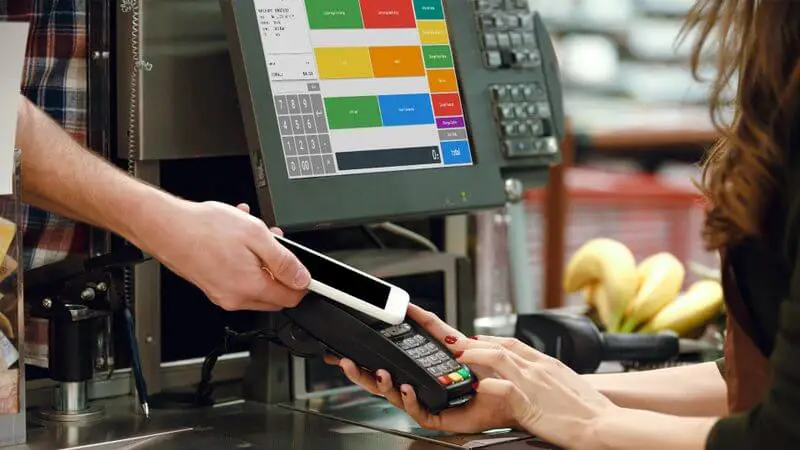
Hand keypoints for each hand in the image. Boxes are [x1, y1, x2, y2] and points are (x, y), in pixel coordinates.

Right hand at [138, 199, 309, 310]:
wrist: (165, 227)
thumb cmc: (203, 228)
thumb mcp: (256, 236)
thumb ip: (284, 260)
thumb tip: (303, 279)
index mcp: (250, 288)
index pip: (291, 299)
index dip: (302, 282)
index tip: (302, 267)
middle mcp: (235, 298)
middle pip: (274, 294)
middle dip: (280, 269)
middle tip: (275, 243)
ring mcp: (221, 294)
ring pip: (255, 283)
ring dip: (261, 261)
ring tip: (253, 235)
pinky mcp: (211, 286)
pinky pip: (237, 278)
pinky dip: (243, 261)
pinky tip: (237, 239)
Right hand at [325, 305, 520, 432]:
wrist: (520, 399)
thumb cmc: (503, 375)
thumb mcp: (475, 346)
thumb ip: (448, 333)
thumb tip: (426, 319)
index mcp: (436, 359)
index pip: (407, 341)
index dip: (387, 333)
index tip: (366, 324)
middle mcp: (428, 379)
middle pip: (388, 373)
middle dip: (362, 369)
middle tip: (346, 361)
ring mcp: (431, 398)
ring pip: (396, 394)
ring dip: (382, 384)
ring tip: (378, 374)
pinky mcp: (440, 416)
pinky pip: (418, 412)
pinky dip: (409, 400)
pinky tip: (405, 388)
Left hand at [456, 340, 617, 447]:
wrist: (606, 424)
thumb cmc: (590, 410)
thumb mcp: (566, 384)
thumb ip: (547, 377)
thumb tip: (536, 380)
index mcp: (546, 363)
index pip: (512, 343)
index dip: (489, 340)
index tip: (474, 340)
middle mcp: (538, 368)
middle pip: (500, 346)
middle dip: (473, 343)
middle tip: (453, 344)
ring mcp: (534, 383)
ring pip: (498, 359)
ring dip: (474, 356)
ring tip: (457, 357)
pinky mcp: (532, 403)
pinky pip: (505, 389)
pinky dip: (489, 386)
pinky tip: (477, 386)